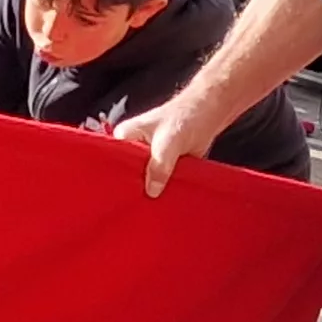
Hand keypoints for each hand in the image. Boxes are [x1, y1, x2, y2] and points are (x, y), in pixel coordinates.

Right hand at [115, 90, 230, 196]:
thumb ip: (159, 167)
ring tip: (153, 206)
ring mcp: (150, 158)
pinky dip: (165, 189)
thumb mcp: (168, 143)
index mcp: (126, 136)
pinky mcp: (164, 166)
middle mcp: (134, 147)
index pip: (113, 160)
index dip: (117, 177)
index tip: (120, 194)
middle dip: (135, 186)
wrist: (209, 114)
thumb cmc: (185, 118)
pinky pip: (160, 182)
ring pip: (145, 179)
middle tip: (139, 202)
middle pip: (128, 173)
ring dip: (152, 189)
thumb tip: (152, 191)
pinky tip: (166, 201)